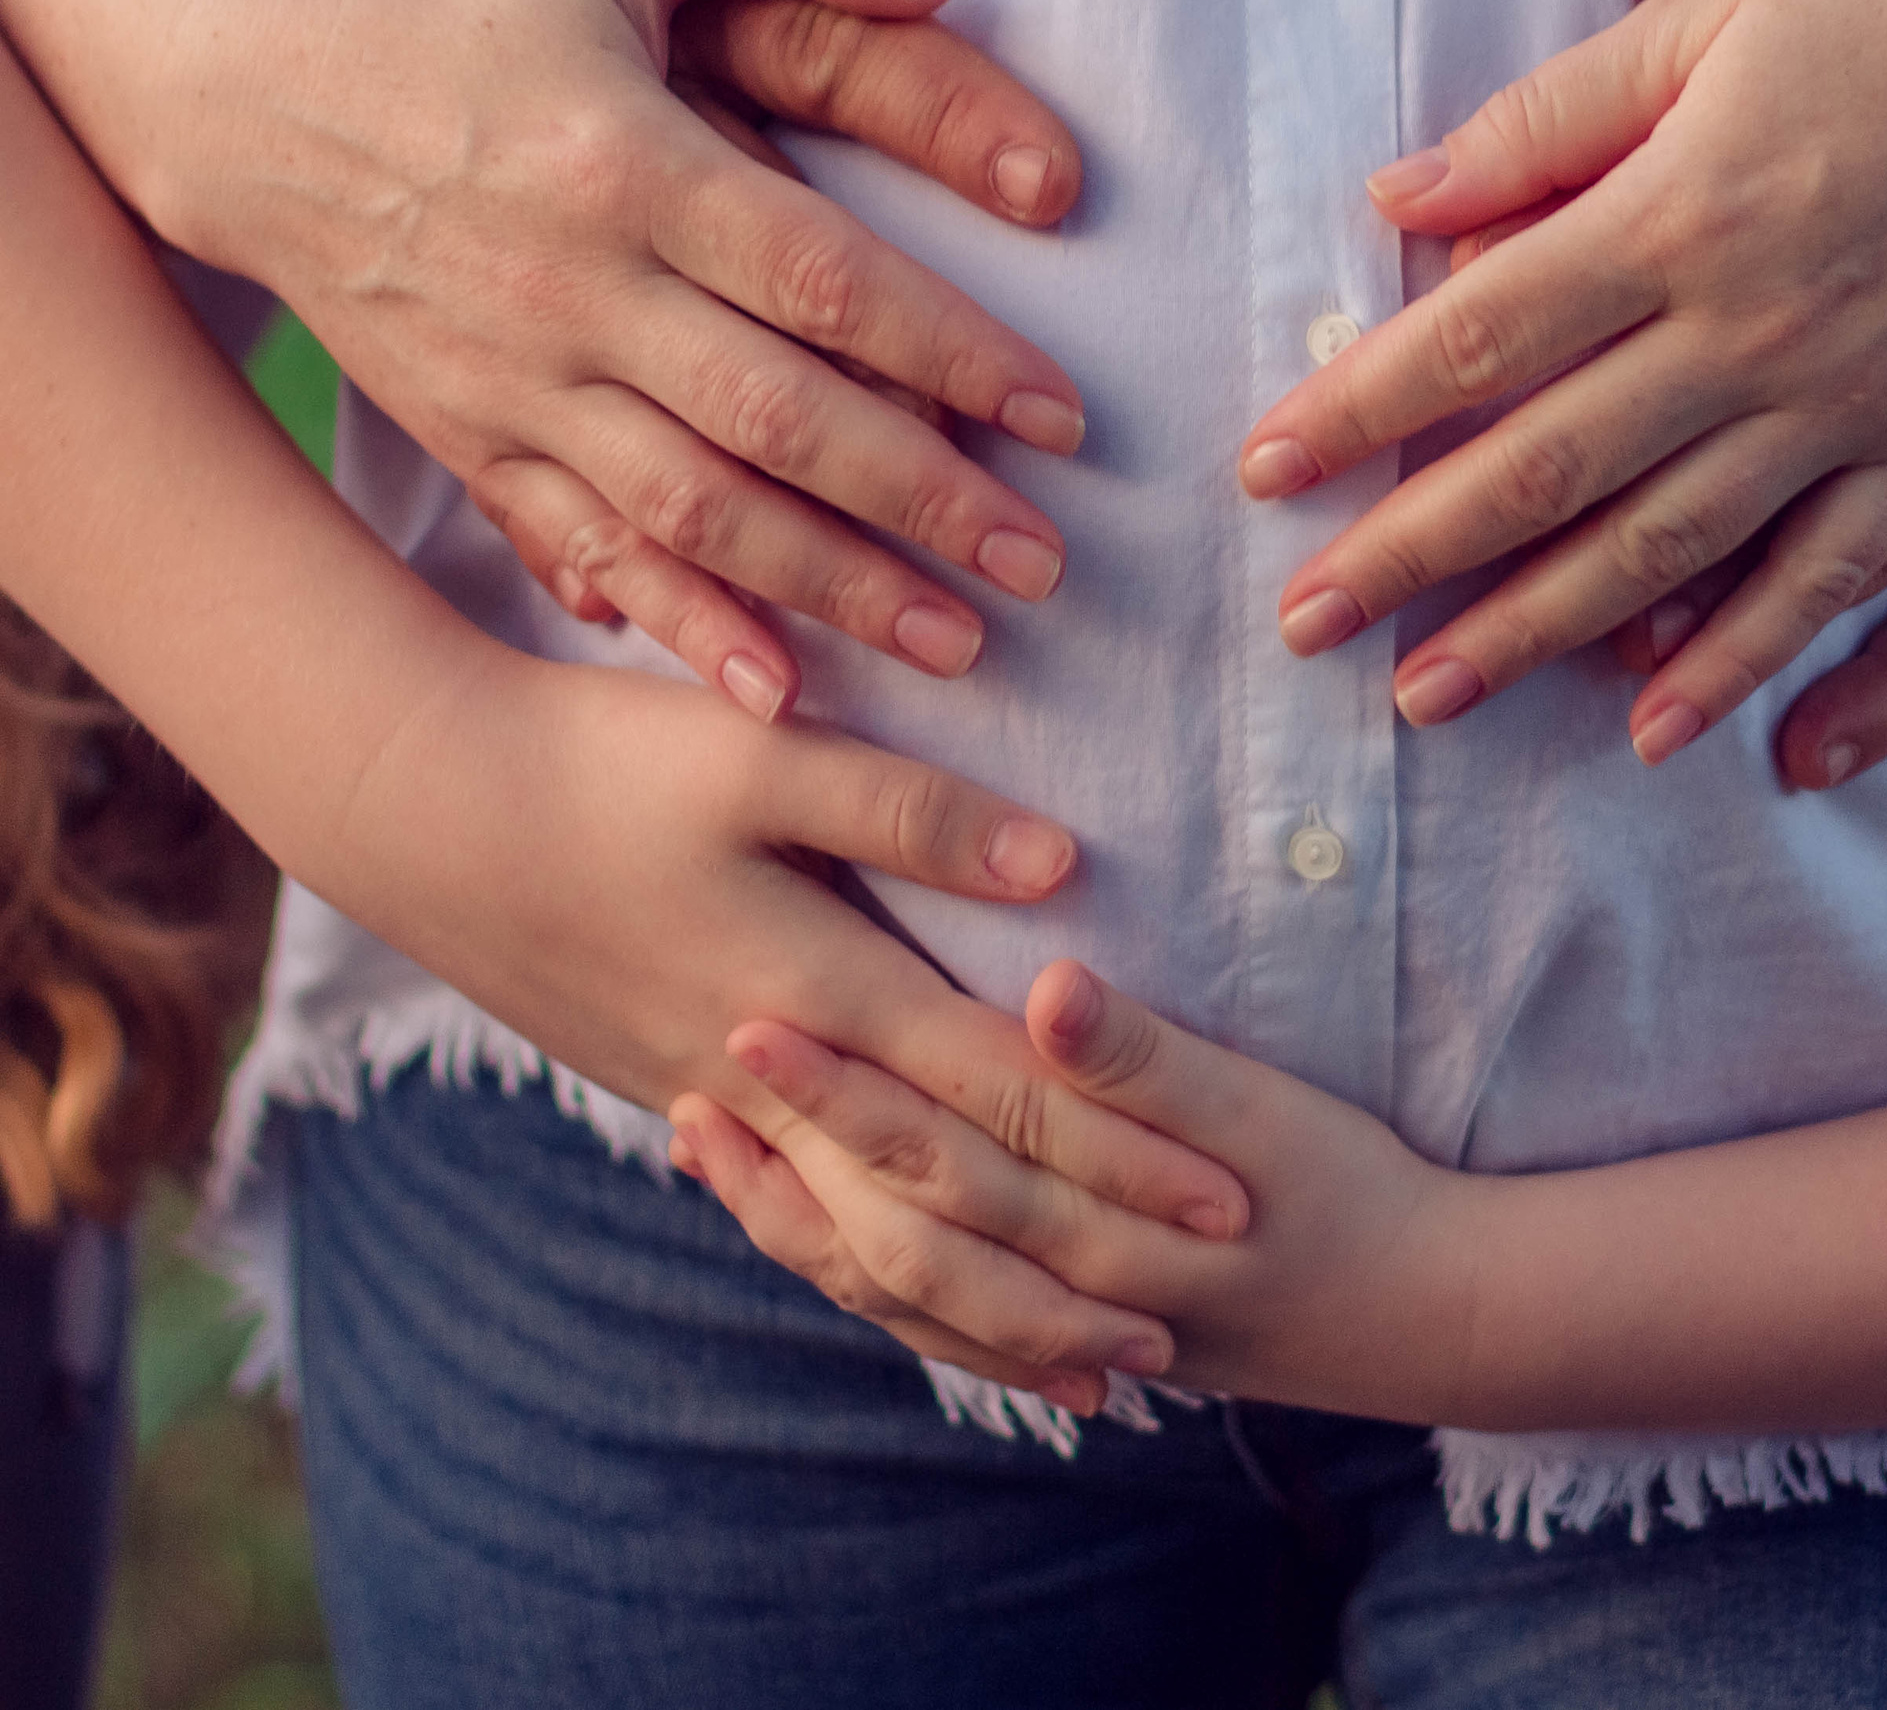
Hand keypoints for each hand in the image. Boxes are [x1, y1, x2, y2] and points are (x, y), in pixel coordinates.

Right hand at [230, 0, 1095, 708]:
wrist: (233, 82)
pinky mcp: (468, 437)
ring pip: (694, 511)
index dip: (947, 351)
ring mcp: (511, 379)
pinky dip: (684, 626)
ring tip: (963, 645)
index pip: (818, 275)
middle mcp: (568, 287)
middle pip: (774, 420)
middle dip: (922, 502)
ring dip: (834, 589)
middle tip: (1046, 564)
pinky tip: (779, 695)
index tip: (1061, 415)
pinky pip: (588, 549)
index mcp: (621, 158)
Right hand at [354, 646, 1249, 1413]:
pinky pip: (797, 1230)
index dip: (1118, 1153)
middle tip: (1180, 1328)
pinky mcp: (675, 1100)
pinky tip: (913, 1300)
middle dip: (1069, 1271)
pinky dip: (872, 1284)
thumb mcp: (763, 759)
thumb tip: (1065, 866)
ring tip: (1077, 1364)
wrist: (425, 811)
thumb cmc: (602, 764)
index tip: (1225, 1200)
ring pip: (866, 1251)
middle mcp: (775, 1080)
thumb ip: (914, 815)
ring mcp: (715, 1106)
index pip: (1001, 1099)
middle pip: (945, 1212)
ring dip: (976, 1312)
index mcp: (818, 987)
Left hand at [670, 961, 1478, 1420]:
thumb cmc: (1350, 1185)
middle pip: (889, 1217)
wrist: (1424, 1309)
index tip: (749, 1014)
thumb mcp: (1264, 1108)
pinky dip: (859, 1275)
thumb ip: (1146, 1054)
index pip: (936, 1140)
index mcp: (1094, 1209)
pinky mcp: (1075, 1336)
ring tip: (706, 1151)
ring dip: (794, 1218)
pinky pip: (936, 1320)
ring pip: (893, 1284)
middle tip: (690, 1070)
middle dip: (785, 1146)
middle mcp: (1054, 1281)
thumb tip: (1044, 987)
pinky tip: (813, 1231)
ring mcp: (1059, 1323)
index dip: (838, 1082)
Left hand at [1242, 0, 1886, 763]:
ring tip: (1427, 699)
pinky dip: (1738, 658)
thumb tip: (1400, 198)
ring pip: (1664, 546)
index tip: (1265, 472)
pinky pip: (1824, 576)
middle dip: (1408, 555)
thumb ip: (1546, 113)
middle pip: (1545, 463)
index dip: (1359, 409)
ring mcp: (1851, 398)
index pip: (1477, 334)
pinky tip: (1651, 727)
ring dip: (1533, 630)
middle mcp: (1755, 326)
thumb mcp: (1711, 14)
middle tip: (1302, 625)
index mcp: (1681, 209)